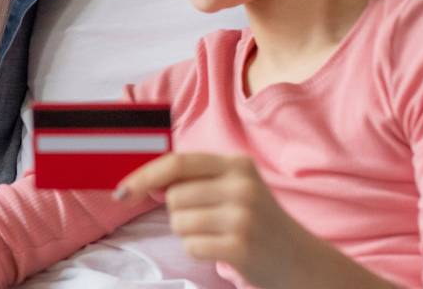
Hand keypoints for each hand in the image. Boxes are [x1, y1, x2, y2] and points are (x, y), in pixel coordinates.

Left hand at [114, 152, 329, 287]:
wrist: (300, 260)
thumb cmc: (257, 223)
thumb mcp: (235, 189)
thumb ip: (193, 181)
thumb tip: (143, 184)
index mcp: (238, 165)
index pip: (178, 163)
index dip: (145, 176)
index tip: (122, 191)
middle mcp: (242, 186)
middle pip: (173, 197)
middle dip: (179, 213)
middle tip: (209, 221)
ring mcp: (243, 216)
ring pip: (179, 222)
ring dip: (189, 233)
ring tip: (218, 235)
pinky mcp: (241, 246)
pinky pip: (192, 246)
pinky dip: (198, 251)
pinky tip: (221, 250)